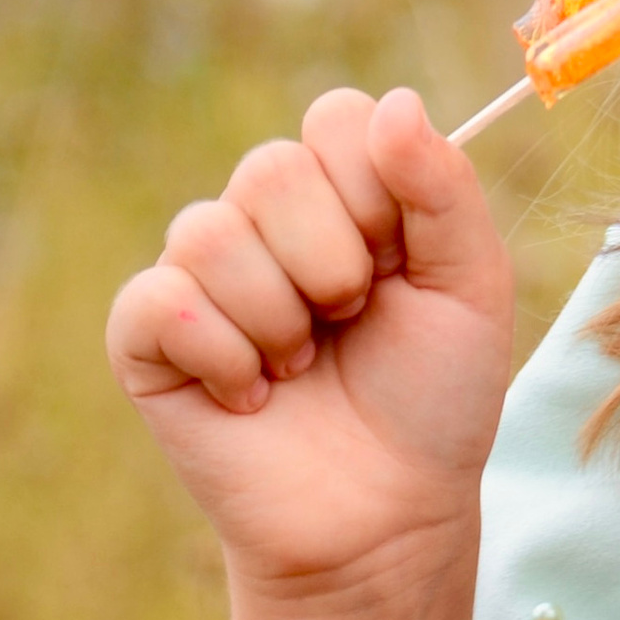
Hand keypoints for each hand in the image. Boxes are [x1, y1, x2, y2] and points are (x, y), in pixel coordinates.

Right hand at [104, 87, 512, 594]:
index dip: (375, 192)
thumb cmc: (433, 402)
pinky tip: (249, 397)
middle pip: (272, 168)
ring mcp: (201, 275)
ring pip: (212, 233)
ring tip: (303, 369)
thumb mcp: (472, 289)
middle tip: (350, 323)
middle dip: (334, 263)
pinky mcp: (147, 337)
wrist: (386, 516)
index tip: (401, 264)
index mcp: (344, 193)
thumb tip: (395, 103)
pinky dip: (223, 357)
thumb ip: (444, 189)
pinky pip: (162, 299)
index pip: (337, 118)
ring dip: (281, 321)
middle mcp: (264, 220)